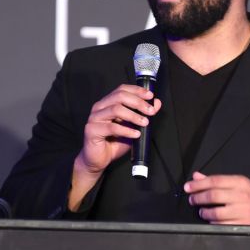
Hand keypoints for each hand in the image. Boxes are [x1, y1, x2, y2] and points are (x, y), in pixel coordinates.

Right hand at [68, 84, 160, 209]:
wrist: (99, 160)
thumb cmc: (114, 143)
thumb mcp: (133, 127)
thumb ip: (143, 114)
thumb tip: (157, 103)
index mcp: (107, 103)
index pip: (122, 89)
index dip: (137, 90)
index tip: (150, 96)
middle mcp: (99, 107)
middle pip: (120, 96)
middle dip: (138, 102)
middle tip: (150, 111)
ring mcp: (94, 118)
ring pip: (116, 109)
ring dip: (134, 115)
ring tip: (145, 123)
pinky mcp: (92, 130)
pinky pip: (112, 127)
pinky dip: (126, 130)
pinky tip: (135, 134)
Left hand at [184, 171, 249, 225]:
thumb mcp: (238, 184)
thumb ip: (217, 180)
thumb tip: (196, 177)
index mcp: (241, 183)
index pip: (215, 181)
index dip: (198, 184)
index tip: (188, 187)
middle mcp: (242, 196)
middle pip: (213, 196)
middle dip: (198, 198)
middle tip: (192, 200)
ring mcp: (243, 212)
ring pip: (215, 212)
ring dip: (204, 212)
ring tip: (203, 211)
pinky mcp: (242, 225)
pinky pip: (221, 225)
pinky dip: (213, 222)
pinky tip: (212, 219)